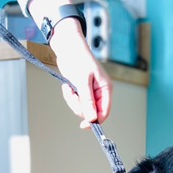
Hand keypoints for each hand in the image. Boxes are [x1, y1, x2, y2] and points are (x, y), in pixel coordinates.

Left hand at [28, 0, 111, 124]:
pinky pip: (76, 102)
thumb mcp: (83, 81)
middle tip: (71, 94)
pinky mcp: (81, 91)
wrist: (67, 47)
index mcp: (105, 88)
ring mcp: (90, 92)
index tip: (84, 125)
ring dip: (72, 101)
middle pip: (91, 112)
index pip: (104, 111)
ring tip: (68, 88)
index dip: (95, 120)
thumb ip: (87, 101)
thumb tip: (92, 118)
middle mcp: (99, 92)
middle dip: (79, 106)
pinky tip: (67, 87)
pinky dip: (69, 97)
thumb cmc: (78, 58)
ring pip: (82, 108)